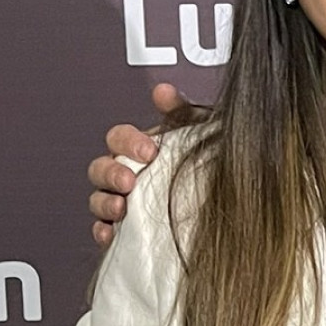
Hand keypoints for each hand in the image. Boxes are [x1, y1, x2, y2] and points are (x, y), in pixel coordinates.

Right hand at [89, 84, 194, 247]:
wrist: (227, 199)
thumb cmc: (208, 160)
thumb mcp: (202, 131)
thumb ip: (181, 111)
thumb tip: (163, 92)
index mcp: (139, 148)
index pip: (118, 138)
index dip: (128, 142)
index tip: (149, 151)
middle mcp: (127, 172)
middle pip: (100, 168)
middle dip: (111, 172)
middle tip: (130, 180)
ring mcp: (123, 200)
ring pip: (98, 198)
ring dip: (104, 202)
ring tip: (121, 208)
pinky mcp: (126, 228)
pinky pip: (103, 230)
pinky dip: (102, 232)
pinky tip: (111, 233)